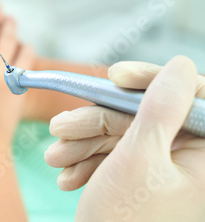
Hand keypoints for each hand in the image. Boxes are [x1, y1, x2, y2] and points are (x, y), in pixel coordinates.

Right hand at [45, 56, 204, 220]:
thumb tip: (182, 65)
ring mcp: (164, 171)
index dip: (152, 80)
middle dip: (96, 122)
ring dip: (83, 143)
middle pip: (144, 115)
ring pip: (123, 135)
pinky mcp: (142, 180)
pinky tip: (67, 176)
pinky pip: (116, 156)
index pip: (193, 95)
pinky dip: (89, 162)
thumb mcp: (139, 159)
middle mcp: (190, 160)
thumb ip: (161, 107)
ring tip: (54, 158)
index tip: (115, 77)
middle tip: (59, 128)